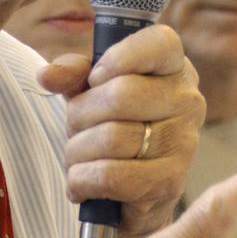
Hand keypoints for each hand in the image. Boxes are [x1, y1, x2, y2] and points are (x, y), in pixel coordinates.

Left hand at [37, 24, 203, 237]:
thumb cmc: (116, 128)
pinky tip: (81, 182)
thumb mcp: (92, 91)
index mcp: (174, 68)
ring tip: (79, 156)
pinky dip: (81, 180)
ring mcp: (183, 143)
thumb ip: (73, 74)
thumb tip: (48, 75)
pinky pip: (110, 175)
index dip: (118, 58)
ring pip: (111, 138)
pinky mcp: (169, 183)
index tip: (94, 79)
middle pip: (121, 95)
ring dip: (77, 151)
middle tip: (77, 126)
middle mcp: (187, 101)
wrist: (137, 194)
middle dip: (81, 114)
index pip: (159, 43)